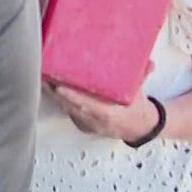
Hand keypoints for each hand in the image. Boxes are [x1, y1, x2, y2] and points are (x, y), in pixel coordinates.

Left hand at [46, 82, 161, 143]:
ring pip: (65, 108)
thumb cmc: (137, 109)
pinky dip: (59, 100)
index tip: (59, 85)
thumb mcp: (139, 92)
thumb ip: (142, 76)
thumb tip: (149, 62)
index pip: (86, 105)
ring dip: (53, 94)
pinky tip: (50, 88)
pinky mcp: (82, 124)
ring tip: (42, 77)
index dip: (71, 96)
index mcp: (109, 114)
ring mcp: (87, 123)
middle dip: (54, 91)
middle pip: (69, 105)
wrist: (139, 128)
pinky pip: (68, 111)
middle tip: (43, 74)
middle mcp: (95, 121)